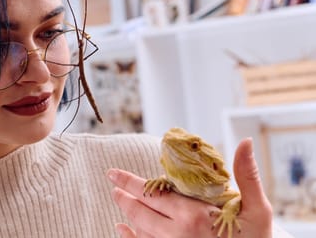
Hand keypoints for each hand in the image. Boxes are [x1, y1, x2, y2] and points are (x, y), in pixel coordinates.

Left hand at [107, 137, 272, 237]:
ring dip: (127, 214)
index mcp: (192, 215)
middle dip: (124, 196)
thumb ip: (247, 176)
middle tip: (113, 185)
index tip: (113, 173)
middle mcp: (177, 234)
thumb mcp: (257, 208)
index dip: (129, 182)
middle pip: (140, 211)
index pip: (152, 193)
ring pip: (140, 230)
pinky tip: (121, 230)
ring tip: (119, 200)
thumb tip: (245, 142)